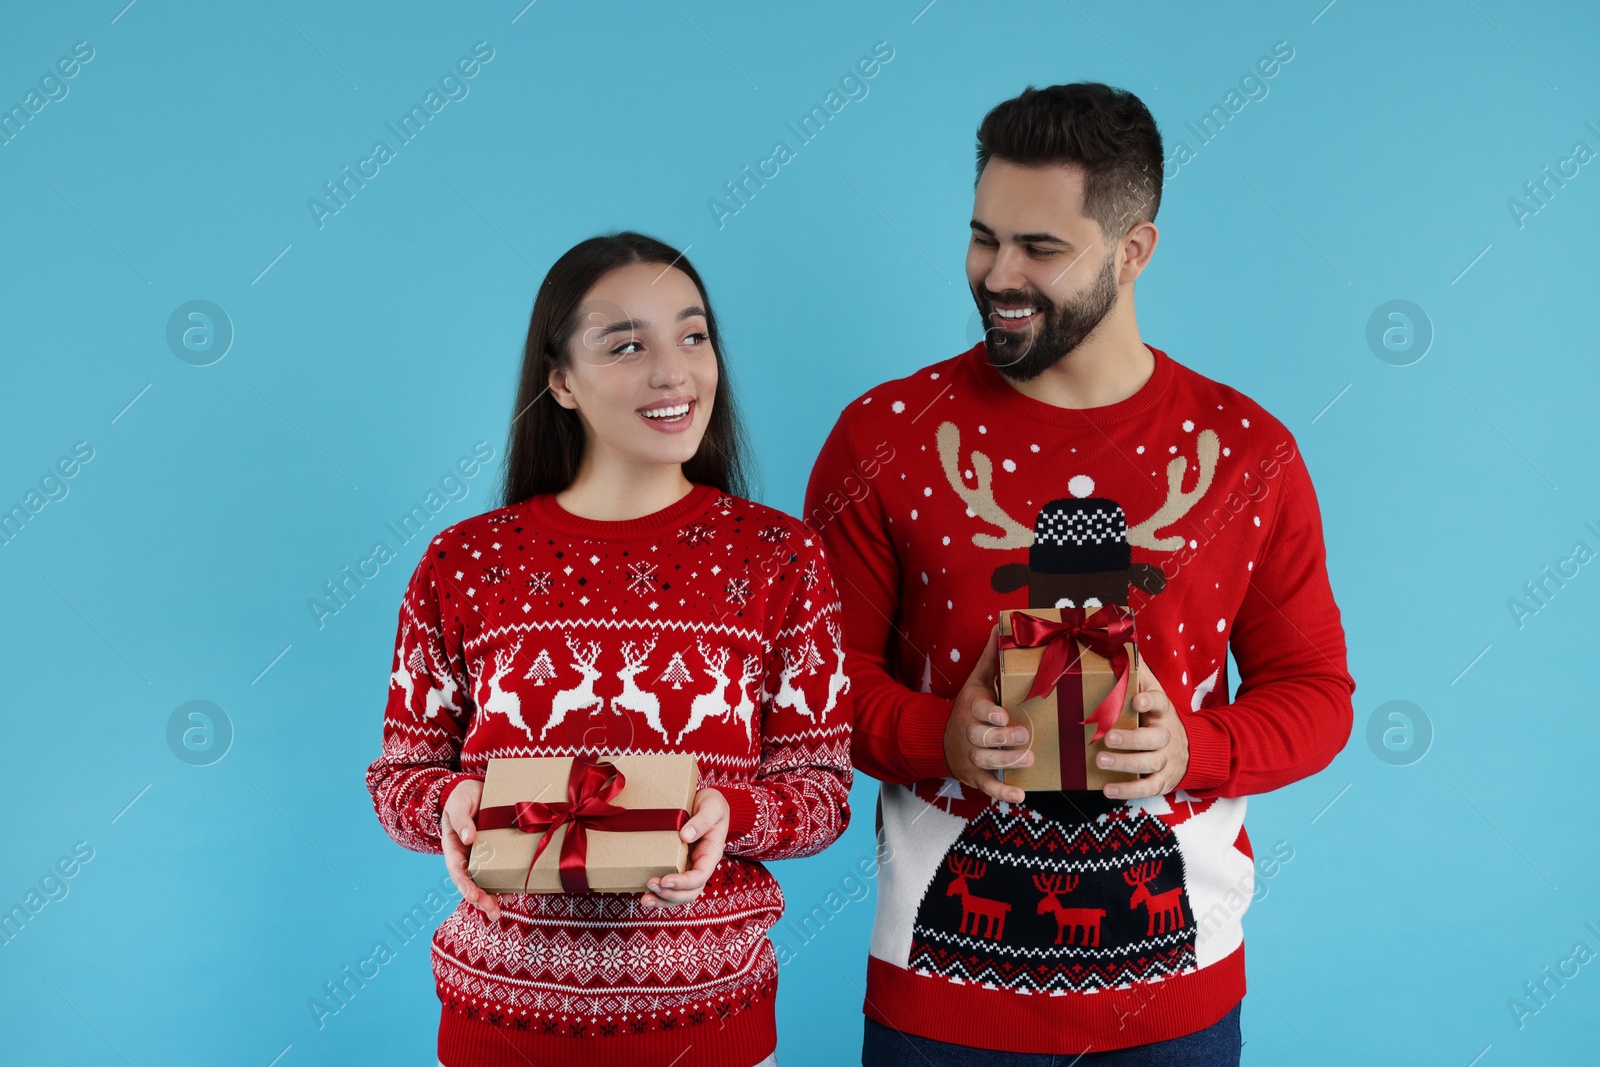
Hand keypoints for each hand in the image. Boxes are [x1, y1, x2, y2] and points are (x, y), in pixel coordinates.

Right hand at [441, 778, 500, 920]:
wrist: (479, 788)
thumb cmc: (464, 795)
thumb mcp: (459, 802)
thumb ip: (461, 819)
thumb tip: (468, 837)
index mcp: (453, 846)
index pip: (457, 870)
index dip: (464, 885)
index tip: (474, 896)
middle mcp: (467, 855)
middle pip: (471, 882)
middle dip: (479, 899)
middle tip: (492, 911)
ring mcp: (482, 856)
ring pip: (485, 882)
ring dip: (491, 898)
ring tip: (498, 913)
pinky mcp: (497, 853)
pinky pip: (501, 870)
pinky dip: (506, 883)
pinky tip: (514, 894)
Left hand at [642, 787, 728, 907]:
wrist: (709, 802)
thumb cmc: (713, 804)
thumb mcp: (712, 807)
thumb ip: (702, 821)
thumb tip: (685, 835)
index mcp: (711, 854)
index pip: (700, 877)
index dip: (683, 882)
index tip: (665, 880)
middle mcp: (700, 865)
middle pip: (689, 892)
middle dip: (670, 894)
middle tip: (651, 885)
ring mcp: (689, 867)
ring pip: (679, 894)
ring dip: (663, 900)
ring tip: (644, 899)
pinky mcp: (677, 864)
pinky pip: (671, 885)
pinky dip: (659, 893)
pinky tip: (645, 893)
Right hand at [944, 624, 1030, 804]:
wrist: (939, 740)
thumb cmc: (968, 708)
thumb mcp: (975, 683)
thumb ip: (989, 659)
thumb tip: (999, 627)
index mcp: (971, 709)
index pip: (977, 711)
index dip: (989, 714)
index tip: (1002, 714)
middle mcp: (968, 734)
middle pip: (982, 738)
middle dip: (1003, 738)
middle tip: (1025, 735)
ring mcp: (970, 757)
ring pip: (986, 761)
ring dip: (1008, 761)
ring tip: (1029, 759)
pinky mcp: (974, 777)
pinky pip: (987, 787)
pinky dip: (1002, 793)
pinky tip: (1020, 794)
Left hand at [1097, 656, 1188, 799]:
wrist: (1190, 751)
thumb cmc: (1158, 718)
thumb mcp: (1153, 695)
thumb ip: (1138, 675)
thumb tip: (1121, 645)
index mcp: (1163, 713)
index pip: (1161, 703)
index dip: (1150, 701)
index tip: (1137, 699)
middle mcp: (1167, 737)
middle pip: (1154, 739)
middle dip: (1131, 739)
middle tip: (1107, 737)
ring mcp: (1166, 761)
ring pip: (1149, 764)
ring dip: (1124, 763)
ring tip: (1100, 760)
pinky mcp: (1162, 782)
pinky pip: (1147, 788)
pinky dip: (1128, 790)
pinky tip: (1107, 789)